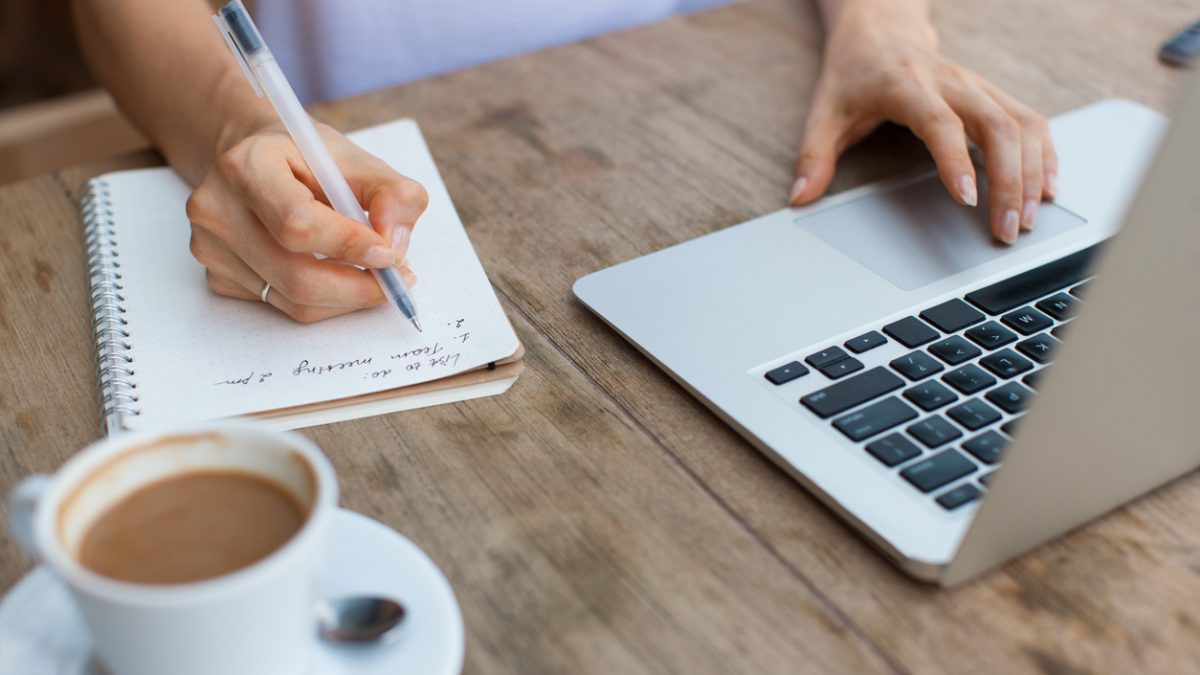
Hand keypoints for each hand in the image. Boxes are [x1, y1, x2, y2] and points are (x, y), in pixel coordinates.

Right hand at [186, 121, 427, 322]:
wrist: (259, 163)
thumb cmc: (309, 161)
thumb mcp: (359, 161)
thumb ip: (393, 195)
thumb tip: (396, 245)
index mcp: (247, 166)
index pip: (298, 224)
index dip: (349, 246)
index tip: (390, 255)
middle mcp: (217, 208)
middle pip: (295, 275)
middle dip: (357, 287)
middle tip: (396, 282)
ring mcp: (211, 248)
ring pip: (293, 301)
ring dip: (346, 297)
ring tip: (374, 276)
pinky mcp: (219, 276)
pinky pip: (282, 306)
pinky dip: (323, 301)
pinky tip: (336, 274)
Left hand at [791, 1, 1056, 243]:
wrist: (880, 31)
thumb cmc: (852, 76)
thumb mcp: (823, 113)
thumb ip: (813, 157)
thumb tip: (799, 198)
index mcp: (906, 85)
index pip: (939, 122)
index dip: (955, 159)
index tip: (968, 198)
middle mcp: (951, 81)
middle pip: (995, 125)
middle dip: (1007, 180)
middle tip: (1006, 229)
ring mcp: (978, 85)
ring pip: (1021, 124)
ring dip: (1031, 174)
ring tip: (1027, 219)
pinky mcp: (993, 94)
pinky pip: (1031, 121)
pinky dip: (1044, 155)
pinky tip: (1046, 188)